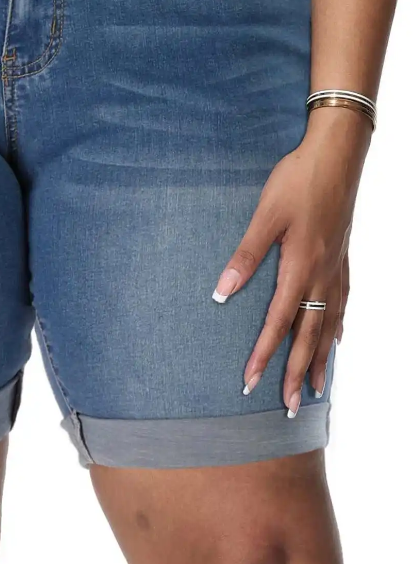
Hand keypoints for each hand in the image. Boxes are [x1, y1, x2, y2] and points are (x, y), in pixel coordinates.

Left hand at [212, 108, 370, 415]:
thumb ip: (244, 255)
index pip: (278, 323)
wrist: (337, 155)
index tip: (250, 382)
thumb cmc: (297, 181)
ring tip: (316, 389)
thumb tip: (222, 292)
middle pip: (309, 336)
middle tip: (289, 408)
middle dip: (297, 374)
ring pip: (330, 326)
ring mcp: (337, 269)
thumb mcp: (264, 215)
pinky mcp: (343, 259)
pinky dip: (337, 329)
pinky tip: (336, 340)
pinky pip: (341, 306)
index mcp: (300, 267)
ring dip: (321, 360)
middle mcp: (323, 276)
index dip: (264, 354)